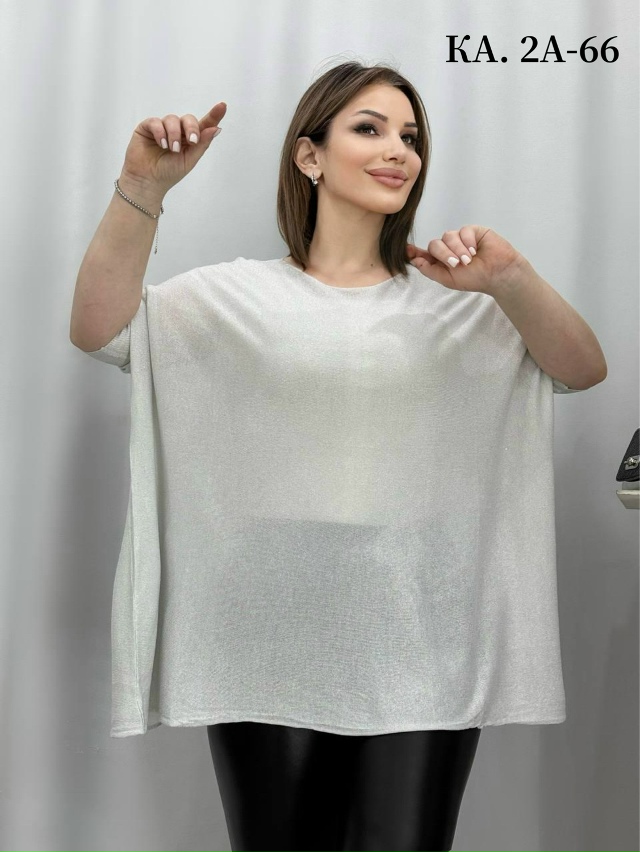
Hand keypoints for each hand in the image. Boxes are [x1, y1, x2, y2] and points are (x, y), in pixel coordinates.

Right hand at [121, 102, 226, 196]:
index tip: (222, 106)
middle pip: (188, 119)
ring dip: (174, 134)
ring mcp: (162, 128)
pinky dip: (160, 132)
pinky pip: (156, 121)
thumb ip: (202, 144)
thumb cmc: (168, 172)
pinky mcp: (147, 127)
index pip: (203, 125)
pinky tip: (161, 144)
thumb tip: (216, 128)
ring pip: (172, 119)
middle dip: (191, 128)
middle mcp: (177, 131)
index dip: (213, 115)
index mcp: (190, 139)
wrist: (148, 181)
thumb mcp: (190, 160)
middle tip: (191, 142)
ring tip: (171, 149)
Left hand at [406, 225, 524, 293]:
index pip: (424, 254)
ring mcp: (460, 239)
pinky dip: (467, 242)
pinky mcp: (472, 231)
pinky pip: (463, 231)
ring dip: (457, 249)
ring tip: (468, 260)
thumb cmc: (475, 279)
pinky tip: (475, 251)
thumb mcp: (448, 279)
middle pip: (435, 244)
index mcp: (442, 261)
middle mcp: (449, 249)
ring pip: (448, 236)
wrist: (498, 273)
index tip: (407, 251)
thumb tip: (414, 260)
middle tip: (456, 264)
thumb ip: (430, 270)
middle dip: (444, 254)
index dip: (414, 251)